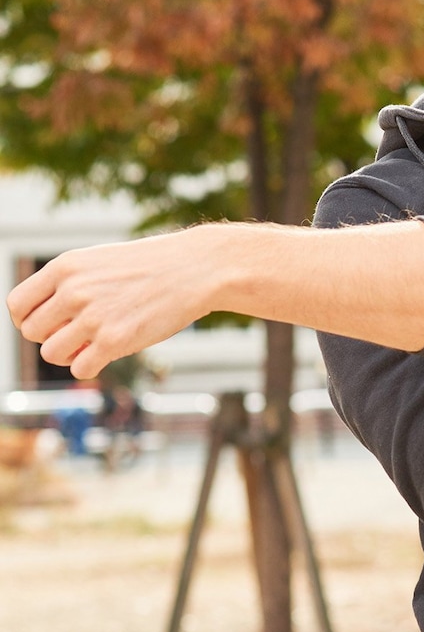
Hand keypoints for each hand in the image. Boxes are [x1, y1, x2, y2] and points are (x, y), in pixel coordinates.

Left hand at [6, 228, 213, 379]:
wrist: (197, 268)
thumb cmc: (152, 265)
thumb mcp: (101, 261)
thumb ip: (69, 284)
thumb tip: (41, 322)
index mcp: (66, 267)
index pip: (17, 304)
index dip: (28, 320)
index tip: (49, 323)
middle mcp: (74, 290)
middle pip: (32, 332)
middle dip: (52, 337)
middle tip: (79, 333)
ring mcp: (93, 317)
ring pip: (52, 354)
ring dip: (70, 355)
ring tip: (95, 343)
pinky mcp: (114, 341)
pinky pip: (80, 369)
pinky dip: (91, 366)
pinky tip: (110, 352)